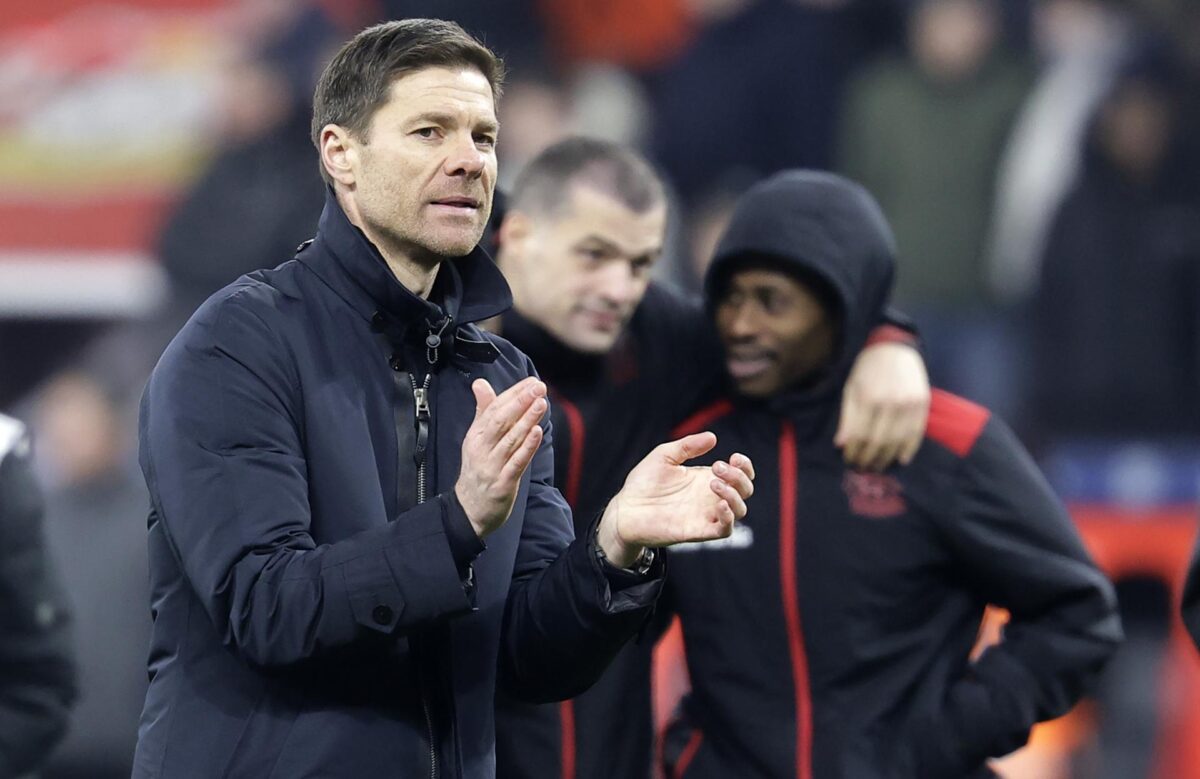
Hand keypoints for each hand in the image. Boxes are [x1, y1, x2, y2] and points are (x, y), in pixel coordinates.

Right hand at [455, 377, 547, 537]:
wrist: (469, 510)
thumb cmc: (477, 470)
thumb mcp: (476, 439)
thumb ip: (483, 411)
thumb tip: (480, 383)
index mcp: (476, 435)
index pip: (494, 409)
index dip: (513, 394)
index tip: (531, 382)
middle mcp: (481, 448)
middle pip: (500, 421)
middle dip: (520, 402)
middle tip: (538, 387)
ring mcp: (491, 466)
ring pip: (510, 439)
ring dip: (527, 420)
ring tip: (541, 403)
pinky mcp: (502, 483)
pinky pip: (516, 462)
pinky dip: (527, 447)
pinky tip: (537, 432)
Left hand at [597, 432, 754, 566]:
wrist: (625, 509)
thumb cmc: (643, 483)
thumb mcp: (664, 456)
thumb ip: (687, 446)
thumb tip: (712, 437)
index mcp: (705, 478)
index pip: (739, 474)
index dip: (745, 466)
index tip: (734, 457)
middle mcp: (710, 497)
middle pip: (745, 490)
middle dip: (739, 476)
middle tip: (716, 467)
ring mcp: (706, 515)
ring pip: (740, 510)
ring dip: (735, 494)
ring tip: (713, 483)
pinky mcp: (699, 531)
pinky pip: (725, 529)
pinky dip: (729, 517)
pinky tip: (719, 503)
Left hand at [835, 341, 929, 470]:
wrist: (895, 348)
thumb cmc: (868, 369)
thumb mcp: (851, 388)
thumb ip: (847, 417)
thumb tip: (841, 444)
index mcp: (869, 398)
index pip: (860, 435)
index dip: (853, 451)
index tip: (848, 460)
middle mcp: (890, 402)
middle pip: (878, 441)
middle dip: (868, 458)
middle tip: (862, 468)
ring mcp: (909, 404)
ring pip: (898, 440)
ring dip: (887, 458)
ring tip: (878, 466)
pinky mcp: (923, 404)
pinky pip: (917, 432)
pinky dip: (909, 448)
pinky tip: (901, 459)